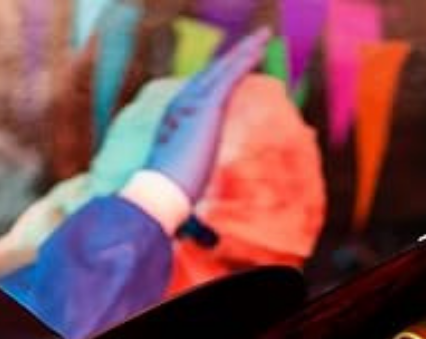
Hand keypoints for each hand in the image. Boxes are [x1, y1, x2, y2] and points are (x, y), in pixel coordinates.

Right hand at [145, 27, 271, 199]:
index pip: (200, 91)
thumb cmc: (170, 195)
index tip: (232, 69)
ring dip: (245, 50)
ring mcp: (193, 102)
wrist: (162, 192)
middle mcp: (182, 103)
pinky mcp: (208, 106)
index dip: (217, 77)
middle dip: (233, 56)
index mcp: (175, 119)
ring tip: (263, 37)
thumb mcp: (184, 181)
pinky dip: (246, 59)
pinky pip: (231, 75)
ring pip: (224, 67)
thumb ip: (194, 178)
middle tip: (253, 43)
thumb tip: (204, 214)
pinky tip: (260, 48)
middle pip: (212, 72)